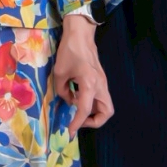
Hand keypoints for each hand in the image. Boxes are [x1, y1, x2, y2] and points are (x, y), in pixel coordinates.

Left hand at [49, 15, 113, 129]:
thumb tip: (68, 100)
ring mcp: (103, 82)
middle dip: (94, 121)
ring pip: (106, 106)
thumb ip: (63, 91)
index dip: (77, 123)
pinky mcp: (101, 79)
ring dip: (94, 112)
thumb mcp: (59, 73)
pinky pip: (101, 97)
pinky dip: (92, 103)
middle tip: (79, 120)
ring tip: (78, 109)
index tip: (70, 132)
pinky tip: (78, 96)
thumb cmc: (69, 51)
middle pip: (107, 112)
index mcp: (89, 84)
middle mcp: (100, 85)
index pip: (85, 110)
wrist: (81, 34)